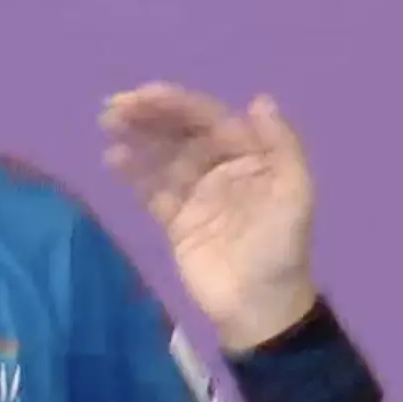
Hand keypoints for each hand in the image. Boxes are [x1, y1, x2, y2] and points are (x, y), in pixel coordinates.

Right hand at [101, 83, 316, 350]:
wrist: (260, 307)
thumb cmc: (281, 247)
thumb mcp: (294, 193)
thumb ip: (281, 145)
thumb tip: (259, 99)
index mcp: (251, 157)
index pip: (210, 120)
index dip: (179, 104)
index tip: (145, 94)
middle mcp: (221, 168)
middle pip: (182, 133)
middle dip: (151, 115)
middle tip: (115, 105)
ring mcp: (197, 195)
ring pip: (162, 156)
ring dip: (137, 136)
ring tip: (108, 122)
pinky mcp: (176, 222)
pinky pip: (151, 189)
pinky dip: (133, 172)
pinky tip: (113, 157)